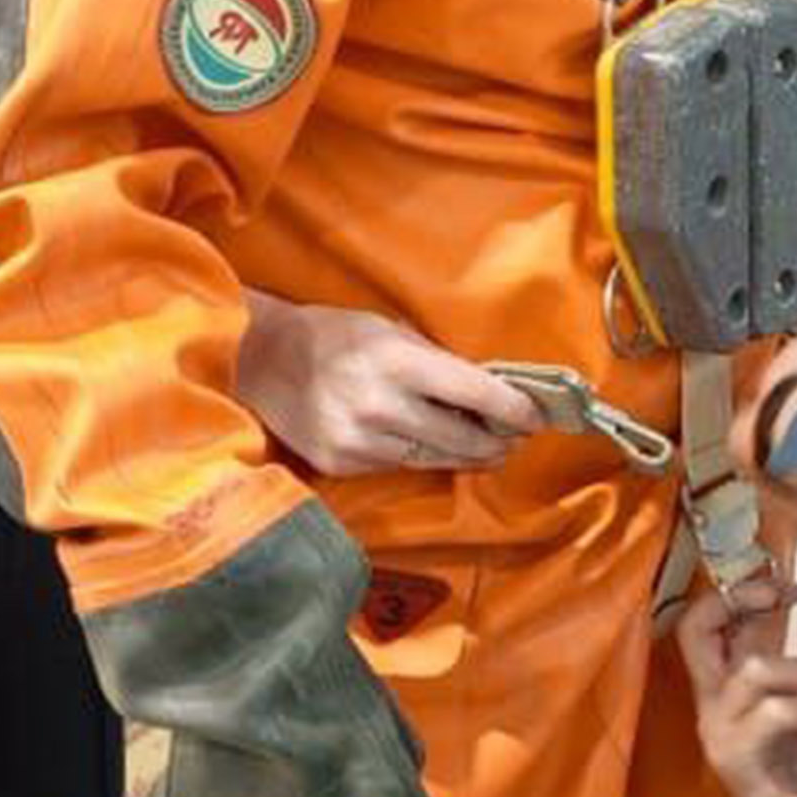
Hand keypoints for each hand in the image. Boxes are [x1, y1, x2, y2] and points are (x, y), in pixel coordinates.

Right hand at [234, 292, 537, 475]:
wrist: (261, 360)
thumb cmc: (332, 335)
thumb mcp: (387, 330)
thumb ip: (435, 361)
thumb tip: (486, 390)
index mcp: (395, 361)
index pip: (472, 392)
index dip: (511, 408)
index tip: (535, 415)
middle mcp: (379, 405)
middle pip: (460, 438)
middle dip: (497, 441)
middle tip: (516, 438)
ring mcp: (359, 440)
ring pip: (433, 459)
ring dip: (466, 456)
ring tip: (488, 449)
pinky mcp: (342, 463)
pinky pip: (398, 465)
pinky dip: (421, 457)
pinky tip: (432, 446)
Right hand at [676, 582, 796, 796]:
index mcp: (728, 683)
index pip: (704, 622)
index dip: (740, 591)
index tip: (790, 586)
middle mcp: (713, 701)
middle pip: (693, 630)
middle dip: (741, 600)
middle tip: (789, 597)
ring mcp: (720, 730)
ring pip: (756, 672)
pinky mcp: (736, 760)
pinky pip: (776, 715)